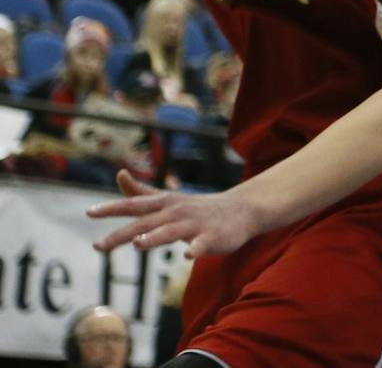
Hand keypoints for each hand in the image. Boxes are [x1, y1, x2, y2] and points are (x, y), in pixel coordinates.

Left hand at [88, 170, 263, 258]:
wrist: (242, 210)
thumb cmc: (200, 208)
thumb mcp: (169, 198)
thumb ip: (142, 191)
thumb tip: (120, 174)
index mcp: (164, 204)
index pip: (133, 205)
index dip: (111, 208)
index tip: (89, 213)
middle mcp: (177, 212)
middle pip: (146, 223)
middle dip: (122, 233)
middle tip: (98, 246)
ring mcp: (196, 224)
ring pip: (172, 231)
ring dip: (155, 237)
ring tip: (138, 244)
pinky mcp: (213, 237)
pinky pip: (203, 244)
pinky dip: (196, 249)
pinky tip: (188, 257)